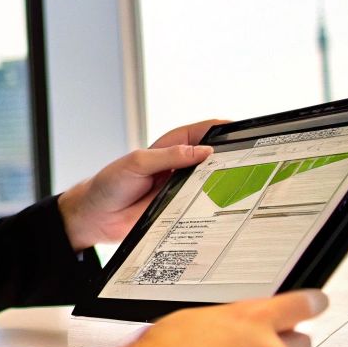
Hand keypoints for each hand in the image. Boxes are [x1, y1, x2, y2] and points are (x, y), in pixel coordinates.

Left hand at [58, 118, 230, 248]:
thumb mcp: (137, 164)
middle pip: (215, 157)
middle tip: (251, 162)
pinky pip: (204, 206)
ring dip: (226, 183)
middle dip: (233, 157)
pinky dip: (215, 206)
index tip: (244, 132)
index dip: (224, 129)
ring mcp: (182, 187)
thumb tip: (204, 151)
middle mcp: (180, 165)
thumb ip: (169, 156)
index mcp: (170, 146)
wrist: (96, 217)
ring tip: (243, 184)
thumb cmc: (110, 184)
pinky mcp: (182, 208)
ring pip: (213, 182)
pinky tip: (226, 208)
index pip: (204, 131)